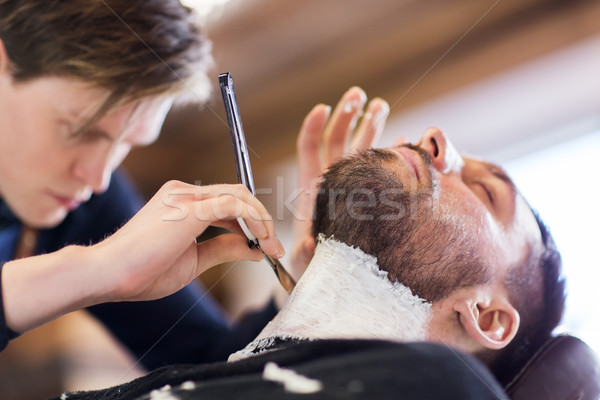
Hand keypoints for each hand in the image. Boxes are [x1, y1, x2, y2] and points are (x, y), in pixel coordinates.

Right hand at [94, 180, 283, 301]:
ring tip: (272, 248)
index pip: (227, 202)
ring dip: (262, 221)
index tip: (264, 246)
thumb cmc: (143, 271)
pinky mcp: (190, 207)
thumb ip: (223, 248)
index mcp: (180, 201)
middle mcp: (183, 191)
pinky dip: (255, 220)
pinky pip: (235, 204)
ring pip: (240, 196)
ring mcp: (186, 196)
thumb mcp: (194, 260)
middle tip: (275, 248)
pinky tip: (261, 241)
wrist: (108, 275)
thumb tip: (254, 247)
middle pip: (237, 195)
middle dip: (262, 220)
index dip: (250, 221)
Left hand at [290, 87, 389, 276]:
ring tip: (380, 104)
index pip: (309, 149)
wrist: (329, 274)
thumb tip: (310, 243)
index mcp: (312, 187)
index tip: (322, 108)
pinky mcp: (372, 195)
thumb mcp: (305, 257)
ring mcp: (353, 186)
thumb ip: (306, 250)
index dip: (314, 127)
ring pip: (360, 149)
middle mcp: (332, 181)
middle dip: (347, 116)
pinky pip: (380, 167)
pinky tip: (404, 139)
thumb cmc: (312, 264)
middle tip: (358, 95)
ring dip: (369, 125)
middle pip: (337, 140)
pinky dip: (391, 152)